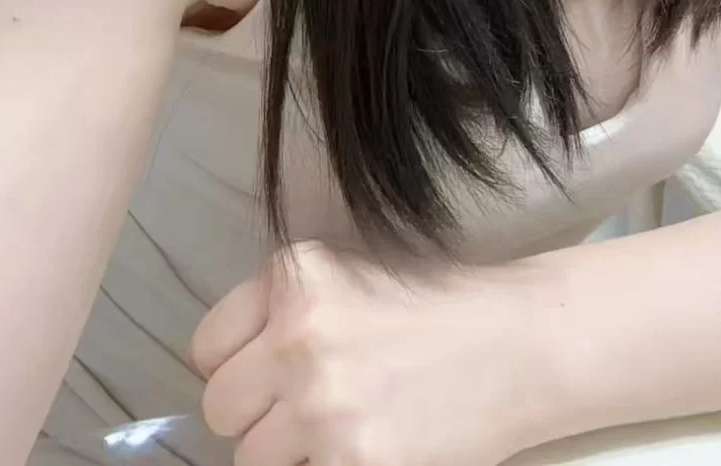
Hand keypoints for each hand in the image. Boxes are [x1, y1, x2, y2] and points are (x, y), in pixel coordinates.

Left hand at [190, 239, 536, 465]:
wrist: (514, 345)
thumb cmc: (427, 307)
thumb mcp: (342, 275)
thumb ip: (278, 310)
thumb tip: (220, 372)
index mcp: (294, 277)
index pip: (206, 347)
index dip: (234, 367)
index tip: (265, 375)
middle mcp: (299, 335)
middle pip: (220, 407)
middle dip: (255, 415)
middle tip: (303, 409)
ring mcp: (324, 404)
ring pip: (250, 459)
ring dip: (287, 453)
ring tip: (338, 430)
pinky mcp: (355, 463)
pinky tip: (362, 448)